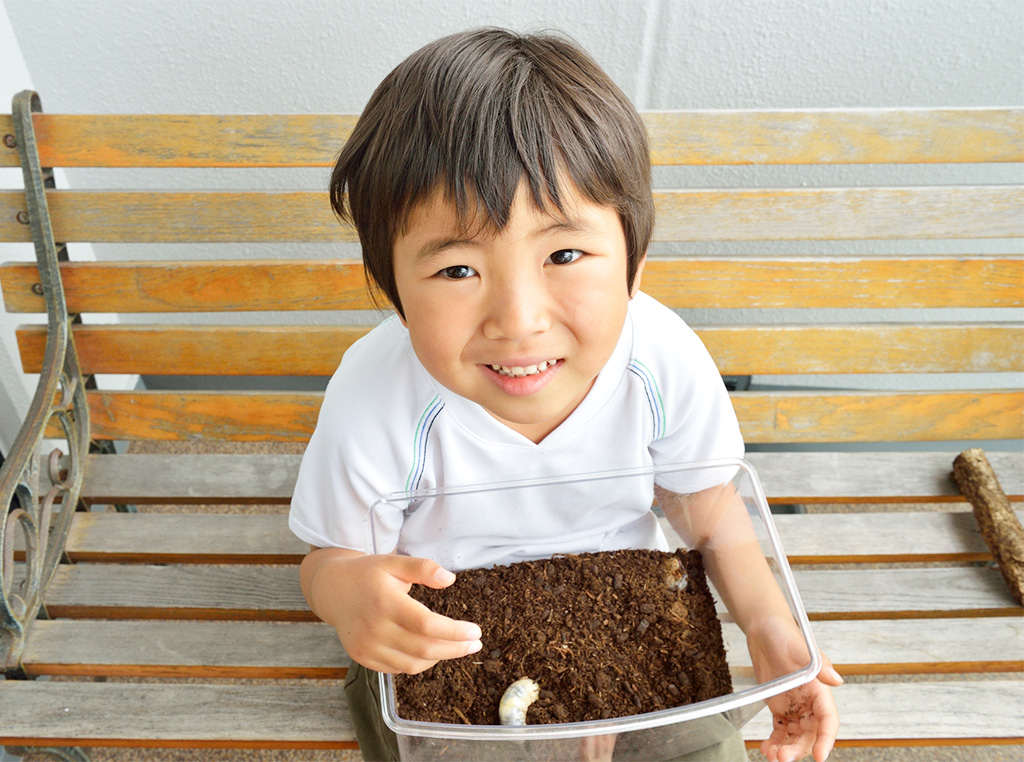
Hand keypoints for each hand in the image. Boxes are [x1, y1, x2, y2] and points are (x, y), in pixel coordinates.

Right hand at [301, 548, 482, 673]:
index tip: (475, 631)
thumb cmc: (367, 574)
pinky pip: (397, 669)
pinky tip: (431, 652)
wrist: (331, 590)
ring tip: (455, 647)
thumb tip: (450, 579)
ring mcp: (366, 646)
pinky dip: (418, 663)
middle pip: (424, 648)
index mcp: (384, 601)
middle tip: (474, 643)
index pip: (426, 624)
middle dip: (455, 649)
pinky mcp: (362, 657)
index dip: (454, 631)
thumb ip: (422, 567)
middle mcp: (374, 628)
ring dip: (439, 658)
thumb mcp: (393, 562)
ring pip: (412, 664)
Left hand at [747, 616, 841, 761]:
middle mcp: (809, 700)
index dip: (826, 739)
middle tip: (782, 758)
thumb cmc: (784, 633)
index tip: (820, 756)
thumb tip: (837, 680)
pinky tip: (766, 748)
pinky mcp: (779, 705)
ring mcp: (795, 705)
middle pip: (810, 733)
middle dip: (799, 748)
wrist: (764, 628)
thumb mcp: (800, 646)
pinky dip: (775, 741)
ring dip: (786, 749)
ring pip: (796, 735)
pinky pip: (781, 729)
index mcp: (819, 689)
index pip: (828, 719)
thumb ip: (819, 665)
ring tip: (772, 756)